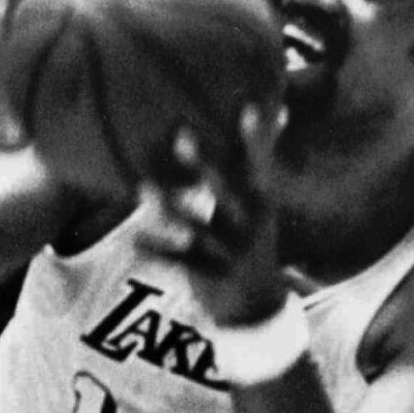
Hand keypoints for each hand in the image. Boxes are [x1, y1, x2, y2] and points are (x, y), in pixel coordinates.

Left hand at [138, 105, 285, 324]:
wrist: (258, 306)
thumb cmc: (252, 237)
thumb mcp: (262, 199)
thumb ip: (263, 156)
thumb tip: (281, 108)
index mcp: (261, 202)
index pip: (259, 165)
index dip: (255, 138)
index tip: (246, 106)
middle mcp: (249, 225)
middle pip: (227, 192)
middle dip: (205, 165)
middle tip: (181, 135)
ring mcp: (231, 252)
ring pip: (198, 228)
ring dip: (169, 208)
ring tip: (142, 187)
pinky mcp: (211, 276)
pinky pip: (180, 262)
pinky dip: (157, 252)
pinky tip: (132, 240)